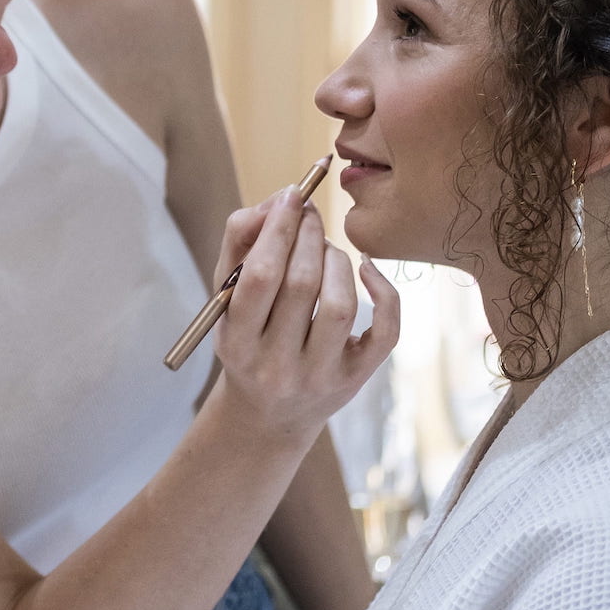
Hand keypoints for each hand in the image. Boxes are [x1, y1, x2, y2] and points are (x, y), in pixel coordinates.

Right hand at [210, 186, 398, 439]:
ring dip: (336, 259)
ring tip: (325, 247)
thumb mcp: (224, 298)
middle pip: (301, 285)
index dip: (277, 230)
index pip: (260, 277)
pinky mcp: (356, 379)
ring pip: (340, 304)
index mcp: (236, 342)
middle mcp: (276, 365)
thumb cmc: (246, 339)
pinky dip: (383, 291)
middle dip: (307, 235)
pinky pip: (384, 331)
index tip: (290, 196)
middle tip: (308, 213)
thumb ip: (240, 243)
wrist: (269, 414)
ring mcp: (320, 376)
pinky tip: (366, 268)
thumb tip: (278, 203)